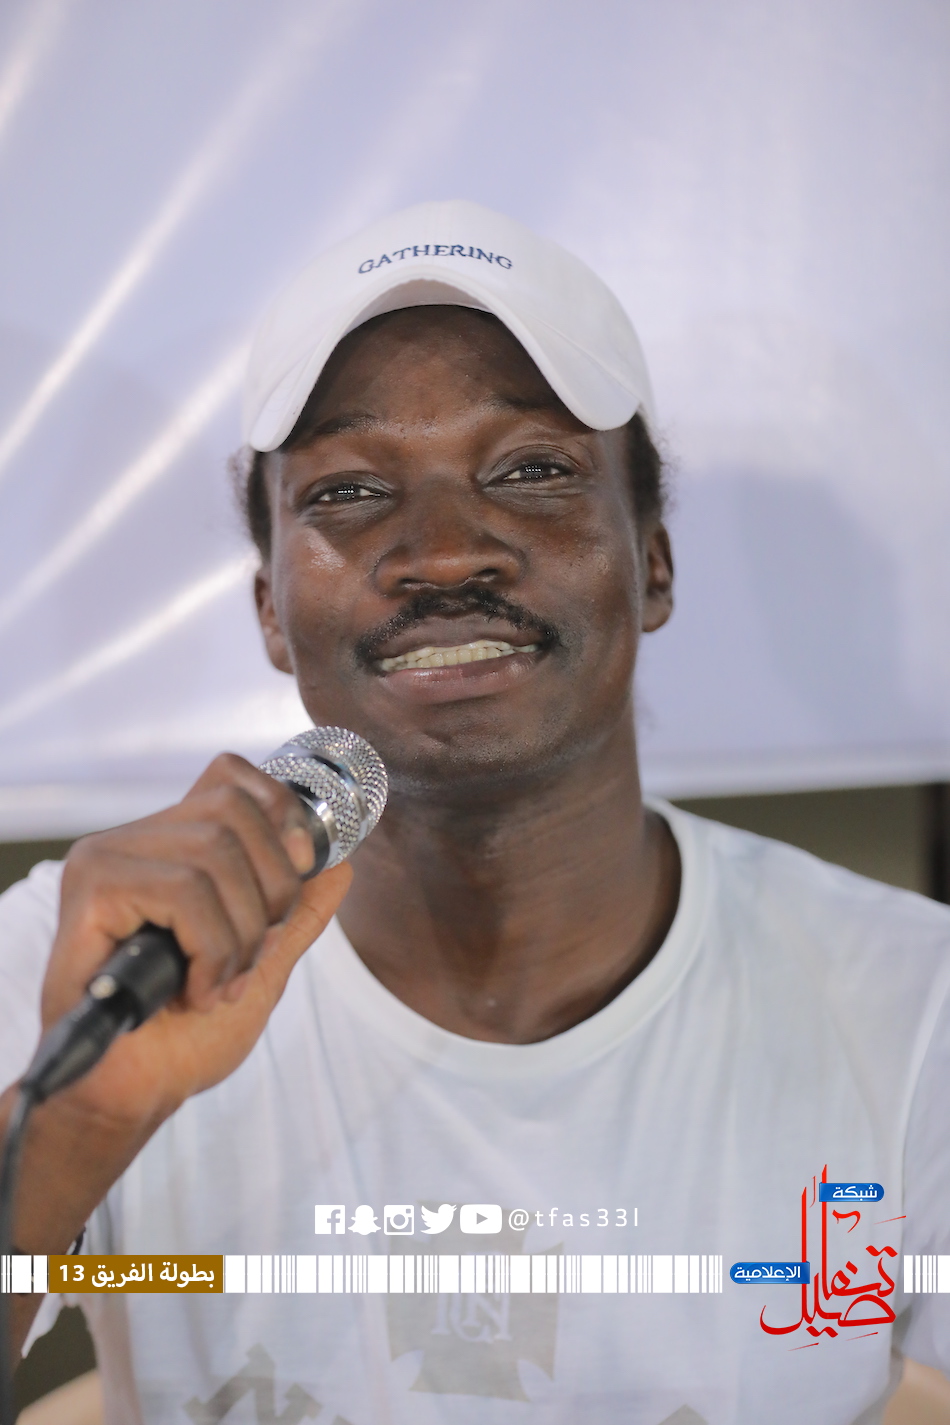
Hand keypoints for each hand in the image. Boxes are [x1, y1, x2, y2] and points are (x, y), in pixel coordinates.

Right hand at [38, 752, 350, 1125]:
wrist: (132, 1094)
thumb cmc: (183, 1036)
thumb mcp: (262, 965)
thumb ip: (298, 914)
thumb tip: (342, 862)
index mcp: (168, 847)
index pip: (230, 776)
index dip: (278, 812)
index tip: (297, 875)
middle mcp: (132, 840)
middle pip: (236, 811)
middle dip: (271, 891)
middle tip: (254, 956)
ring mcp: (106, 859)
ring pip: (215, 853)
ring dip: (240, 935)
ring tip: (221, 983)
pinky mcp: (91, 889)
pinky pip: (185, 891)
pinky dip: (211, 951)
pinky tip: (196, 992)